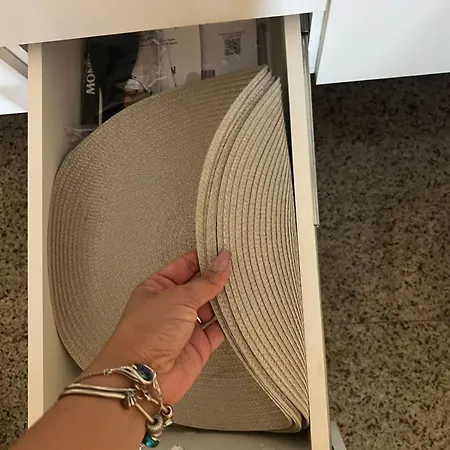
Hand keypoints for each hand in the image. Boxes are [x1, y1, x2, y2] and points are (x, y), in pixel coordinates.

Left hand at [86, 250, 230, 404]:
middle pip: (199, 285)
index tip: (224, 249)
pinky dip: (230, 321)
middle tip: (240, 264)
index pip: (184, 265)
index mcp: (158, 287)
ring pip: (211, 306)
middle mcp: (171, 305)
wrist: (144, 376)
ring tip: (245, 282)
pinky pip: (218, 328)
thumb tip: (222, 261)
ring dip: (225, 298)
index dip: (204, 257)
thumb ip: (205, 281)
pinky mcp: (198, 345)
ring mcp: (185, 325)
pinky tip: (241, 309)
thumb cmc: (146, 333)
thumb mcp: (178, 297)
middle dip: (217, 277)